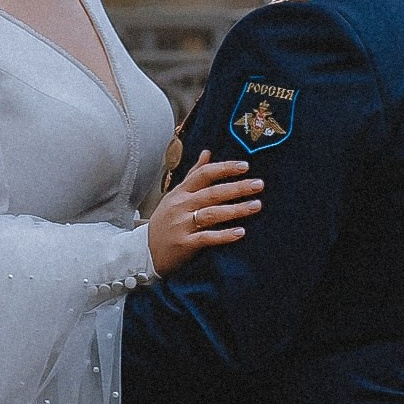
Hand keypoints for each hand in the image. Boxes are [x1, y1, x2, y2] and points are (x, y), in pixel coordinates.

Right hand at [146, 152, 262, 273]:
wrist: (144, 251)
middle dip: (237, 188)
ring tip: (256, 205)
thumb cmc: (165, 221)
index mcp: (180, 192)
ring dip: (236, 209)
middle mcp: (181, 206)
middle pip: (212, 193)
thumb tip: (207, 153)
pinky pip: (206, 238)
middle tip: (259, 184)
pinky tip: (240, 232)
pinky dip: (224, 235)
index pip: (204, 174)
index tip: (245, 166)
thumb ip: (193, 175)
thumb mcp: (175, 195)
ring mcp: (181, 225)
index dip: (224, 168)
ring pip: (212, 214)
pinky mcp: (184, 244)